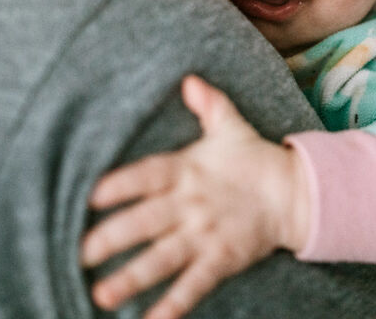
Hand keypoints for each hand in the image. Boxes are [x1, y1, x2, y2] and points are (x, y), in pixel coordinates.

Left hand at [80, 76, 311, 318]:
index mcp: (187, 170)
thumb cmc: (254, 159)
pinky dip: (172, 306)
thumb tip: (189, 79)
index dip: (117, 185)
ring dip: (131, 278)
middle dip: (111, 238)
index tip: (88, 196)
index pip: (146, 175)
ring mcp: (206, 235)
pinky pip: (193, 286)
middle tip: (79, 253)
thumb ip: (209, 104)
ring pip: (162, 259)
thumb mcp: (231, 127)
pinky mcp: (221, 260)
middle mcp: (191, 204)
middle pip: (145, 221)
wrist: (296, 193)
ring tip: (101, 294)